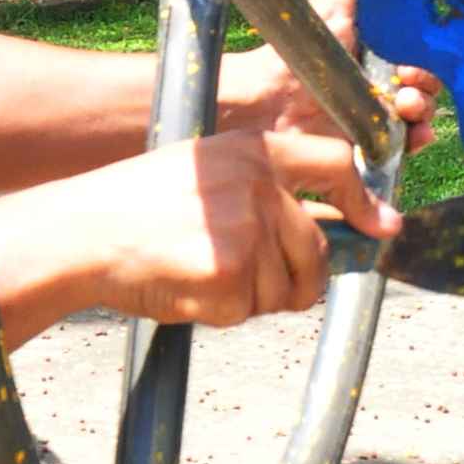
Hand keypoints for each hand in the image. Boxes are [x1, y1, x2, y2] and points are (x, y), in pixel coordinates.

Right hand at [75, 127, 389, 326]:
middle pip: (316, 248)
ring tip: (199, 272)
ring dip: (250, 297)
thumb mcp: (203, 169)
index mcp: (252, 151)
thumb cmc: (134, 205)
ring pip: (285, 289)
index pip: (333, 164)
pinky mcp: (230, 276)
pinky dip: (219, 312)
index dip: (364, 200)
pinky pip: (247, 312)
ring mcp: (246, 232)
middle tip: (245, 279)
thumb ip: (261, 185)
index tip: (383, 226)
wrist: (80, 233)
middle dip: (295, 277)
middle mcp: (257, 186)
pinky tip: (184, 287)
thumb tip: (331, 225)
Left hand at [221, 0, 439, 161]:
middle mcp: (382, 81)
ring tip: (405, 107)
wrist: (268, 100)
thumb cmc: (299, 50)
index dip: (429, 55)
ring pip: (422, 114)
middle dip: (428, 85)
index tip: (416, 57)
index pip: (424, 52)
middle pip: (428, 84)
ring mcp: (378, 116)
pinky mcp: (370, 146)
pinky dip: (416, 141)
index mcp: (380, 48)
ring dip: (424, 111)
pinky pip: (406, 146)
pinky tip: (413, 134)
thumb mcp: (334, 2)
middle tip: (407, 83)